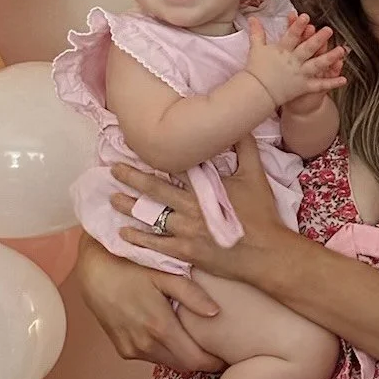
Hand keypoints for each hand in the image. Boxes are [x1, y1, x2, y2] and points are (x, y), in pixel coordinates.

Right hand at [76, 234, 224, 371]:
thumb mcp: (164, 274)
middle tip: (218, 348)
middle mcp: (146, 344)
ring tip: (197, 340)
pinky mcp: (123, 349)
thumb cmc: (133, 266)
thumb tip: (216, 313)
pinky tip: (171, 334)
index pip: (196, 360)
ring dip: (183, 356)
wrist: (94, 270)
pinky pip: (151, 356)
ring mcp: (132, 349)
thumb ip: (191, 294)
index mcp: (160, 328)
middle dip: (202, 360)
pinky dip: (165, 351)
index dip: (214, 362)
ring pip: (167, 362)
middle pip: (184, 365)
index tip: (229, 354)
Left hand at [110, 134, 286, 282]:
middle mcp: (190, 206)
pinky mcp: (186, 251)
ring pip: (150, 215)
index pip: (174, 165)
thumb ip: (245, 148)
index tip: (138, 144)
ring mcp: (185, 230)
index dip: (156, 153)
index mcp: (205, 186)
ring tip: (112, 199)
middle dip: (132, 177)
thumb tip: (240, 125)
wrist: (266, 253)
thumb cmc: (262, 215)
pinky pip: (156, 244)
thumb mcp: (256, 176)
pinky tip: (123, 234)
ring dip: (129, 207)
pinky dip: (138, 239)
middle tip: (113, 169)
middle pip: (155, 188)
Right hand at [245, 13, 345, 106]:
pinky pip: (319, 85)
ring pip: (317, 65)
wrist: (257, 92)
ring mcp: (299, 74)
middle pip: (307, 48)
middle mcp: (293, 61)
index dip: (298, 26)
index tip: (305, 16)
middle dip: (318, 39)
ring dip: (330, 58)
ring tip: (342, 51)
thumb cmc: (256, 70)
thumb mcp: (256, 49)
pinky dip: (331, 83)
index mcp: (282, 50)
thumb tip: (252, 18)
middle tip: (329, 30)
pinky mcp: (303, 86)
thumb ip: (257, 32)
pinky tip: (344, 79)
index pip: (291, 36)